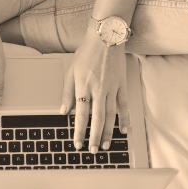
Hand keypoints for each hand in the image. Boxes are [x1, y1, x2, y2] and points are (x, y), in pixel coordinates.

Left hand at [60, 29, 130, 152]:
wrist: (106, 38)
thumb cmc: (86, 53)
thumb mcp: (71, 71)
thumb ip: (67, 93)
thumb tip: (62, 111)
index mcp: (83, 86)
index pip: (80, 114)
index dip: (79, 130)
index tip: (77, 143)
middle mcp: (98, 89)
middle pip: (97, 118)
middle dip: (95, 136)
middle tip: (93, 150)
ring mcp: (112, 88)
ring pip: (111, 115)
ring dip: (109, 132)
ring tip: (106, 145)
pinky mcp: (122, 85)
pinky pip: (124, 105)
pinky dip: (124, 118)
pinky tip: (124, 130)